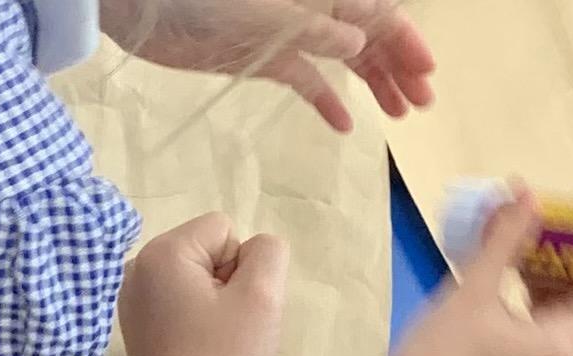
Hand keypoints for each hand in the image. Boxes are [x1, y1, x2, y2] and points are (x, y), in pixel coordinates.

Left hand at [107, 0, 434, 131]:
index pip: (375, 13)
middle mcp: (309, 8)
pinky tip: (345, 126)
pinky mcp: (264, 57)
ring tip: (398, 116)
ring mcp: (288, 32)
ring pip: (343, 57)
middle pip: (366, 35)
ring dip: (372, 84)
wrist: (146, 6)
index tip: (426, 75)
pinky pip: (305, 78)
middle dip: (396, 66)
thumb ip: (316, 27)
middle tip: (420, 105)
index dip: (403, 41)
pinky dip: (326, 99)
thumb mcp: (267, 12)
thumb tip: (361, 43)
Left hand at [120, 215, 287, 355]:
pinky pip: (178, 306)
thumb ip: (269, 253)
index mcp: (162, 251)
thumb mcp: (263, 297)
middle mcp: (137, 267)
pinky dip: (194, 323)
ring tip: (212, 344)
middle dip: (226, 285)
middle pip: (206, 254)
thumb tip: (256, 251)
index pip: (224, 230)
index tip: (235, 311)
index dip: (243, 269)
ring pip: (194, 281)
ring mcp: (130, 299)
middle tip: (227, 332)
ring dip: (213, 305)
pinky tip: (196, 353)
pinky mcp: (135, 328)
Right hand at [388, 194, 572, 355]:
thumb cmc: (440, 353)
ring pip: (564, 342)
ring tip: (520, 270)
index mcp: (560, 351)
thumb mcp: (474, 287)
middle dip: (572, 280)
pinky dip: (535, 332)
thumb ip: (506, 237)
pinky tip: (504, 310)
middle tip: (546, 245)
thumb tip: (528, 192)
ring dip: (551, 305)